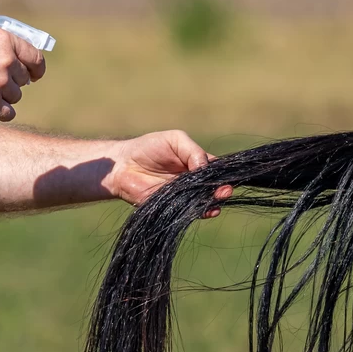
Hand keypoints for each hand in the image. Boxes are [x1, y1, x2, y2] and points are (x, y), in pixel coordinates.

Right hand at [0, 26, 45, 121]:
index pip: (35, 58)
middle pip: (23, 79)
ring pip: (16, 96)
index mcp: (5, 41)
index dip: (37, 69)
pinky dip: (2, 112)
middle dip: (14, 82)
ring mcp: (0, 83)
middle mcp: (7, 62)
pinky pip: (8, 113)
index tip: (34, 75)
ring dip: (6, 97)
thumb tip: (12, 54)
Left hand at [106, 131, 233, 216]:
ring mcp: (184, 195)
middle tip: (225, 189)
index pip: (215, 169)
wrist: (123, 165)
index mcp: (196, 163)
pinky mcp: (173, 207)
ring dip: (214, 200)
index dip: (223, 172)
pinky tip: (209, 209)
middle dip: (221, 188)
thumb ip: (193, 152)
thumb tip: (205, 167)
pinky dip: (201, 211)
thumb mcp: (175, 140)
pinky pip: (190, 211)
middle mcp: (193, 181)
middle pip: (213, 186)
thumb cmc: (148, 147)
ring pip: (204, 200)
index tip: (229, 175)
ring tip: (219, 197)